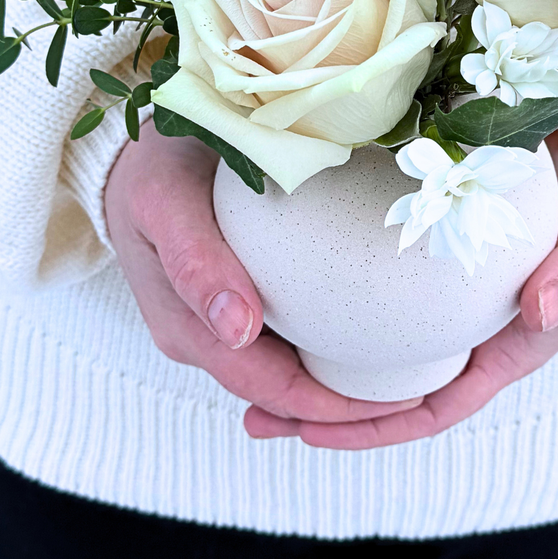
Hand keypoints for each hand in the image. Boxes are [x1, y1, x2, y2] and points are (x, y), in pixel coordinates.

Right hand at [104, 120, 423, 424]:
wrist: (130, 151)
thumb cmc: (150, 169)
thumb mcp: (165, 202)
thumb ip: (195, 262)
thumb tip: (239, 331)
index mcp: (188, 329)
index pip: (270, 390)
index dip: (334, 408)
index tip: (401, 405)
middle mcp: (207, 336)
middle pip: (285, 394)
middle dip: (350, 406)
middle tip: (427, 391)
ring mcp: (222, 320)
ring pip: (289, 369)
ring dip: (344, 379)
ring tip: (413, 370)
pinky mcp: (239, 297)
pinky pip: (289, 334)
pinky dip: (331, 342)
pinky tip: (375, 330)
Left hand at [244, 134, 557, 448]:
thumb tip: (540, 310)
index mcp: (499, 351)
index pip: (427, 407)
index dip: (369, 426)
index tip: (308, 426)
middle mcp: (461, 336)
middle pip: (384, 389)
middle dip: (321, 410)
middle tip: (254, 411)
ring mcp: (440, 303)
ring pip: (369, 346)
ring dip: (310, 359)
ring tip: (244, 355)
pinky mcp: (423, 262)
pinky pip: (370, 291)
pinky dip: (326, 298)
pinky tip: (277, 278)